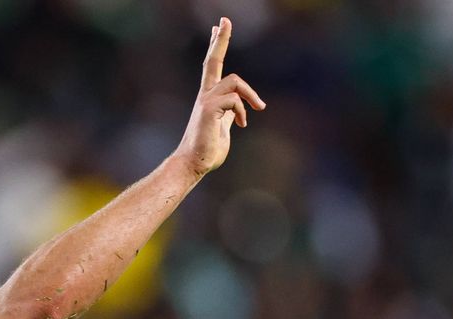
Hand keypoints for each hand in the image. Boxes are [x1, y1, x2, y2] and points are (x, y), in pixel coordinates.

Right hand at [173, 18, 265, 177]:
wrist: (193, 164)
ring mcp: (205, 101)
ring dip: (250, 95)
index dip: (216, 46)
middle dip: (220, 40)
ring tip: (259, 108)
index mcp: (209, 98)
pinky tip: (242, 125)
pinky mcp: (208, 110)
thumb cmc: (207, 150)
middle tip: (224, 19)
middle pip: (212, 60)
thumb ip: (229, 116)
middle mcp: (205, 95)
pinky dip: (242, 111)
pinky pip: (234, 100)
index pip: (212, 66)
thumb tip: (237, 112)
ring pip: (234, 81)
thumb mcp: (223, 129)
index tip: (217, 27)